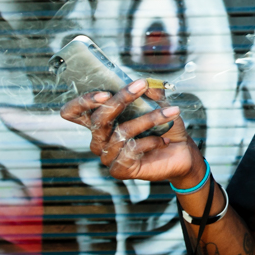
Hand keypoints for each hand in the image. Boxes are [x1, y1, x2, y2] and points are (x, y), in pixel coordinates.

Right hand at [59, 79, 197, 182]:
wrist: (181, 153)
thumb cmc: (165, 127)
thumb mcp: (160, 105)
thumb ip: (152, 92)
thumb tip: (148, 84)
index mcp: (101, 121)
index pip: (73, 112)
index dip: (82, 102)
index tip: (105, 92)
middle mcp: (99, 139)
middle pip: (99, 118)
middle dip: (121, 99)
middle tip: (141, 86)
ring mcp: (107, 156)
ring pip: (121, 132)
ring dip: (149, 119)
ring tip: (170, 113)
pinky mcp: (119, 170)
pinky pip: (130, 151)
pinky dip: (150, 141)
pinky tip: (163, 140)